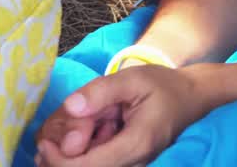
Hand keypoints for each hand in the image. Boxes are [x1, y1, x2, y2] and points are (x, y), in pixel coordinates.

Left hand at [35, 64, 211, 166]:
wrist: (192, 97)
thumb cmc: (164, 86)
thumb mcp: (133, 79)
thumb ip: (100, 91)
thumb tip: (69, 107)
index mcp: (136, 145)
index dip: (58, 159)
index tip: (45, 140)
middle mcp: (134, 162)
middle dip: (65, 149)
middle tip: (71, 118)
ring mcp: (131, 164)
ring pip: (88, 165)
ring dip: (76, 146)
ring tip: (88, 117)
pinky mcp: (126, 161)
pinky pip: (97, 161)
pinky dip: (85, 145)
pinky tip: (94, 124)